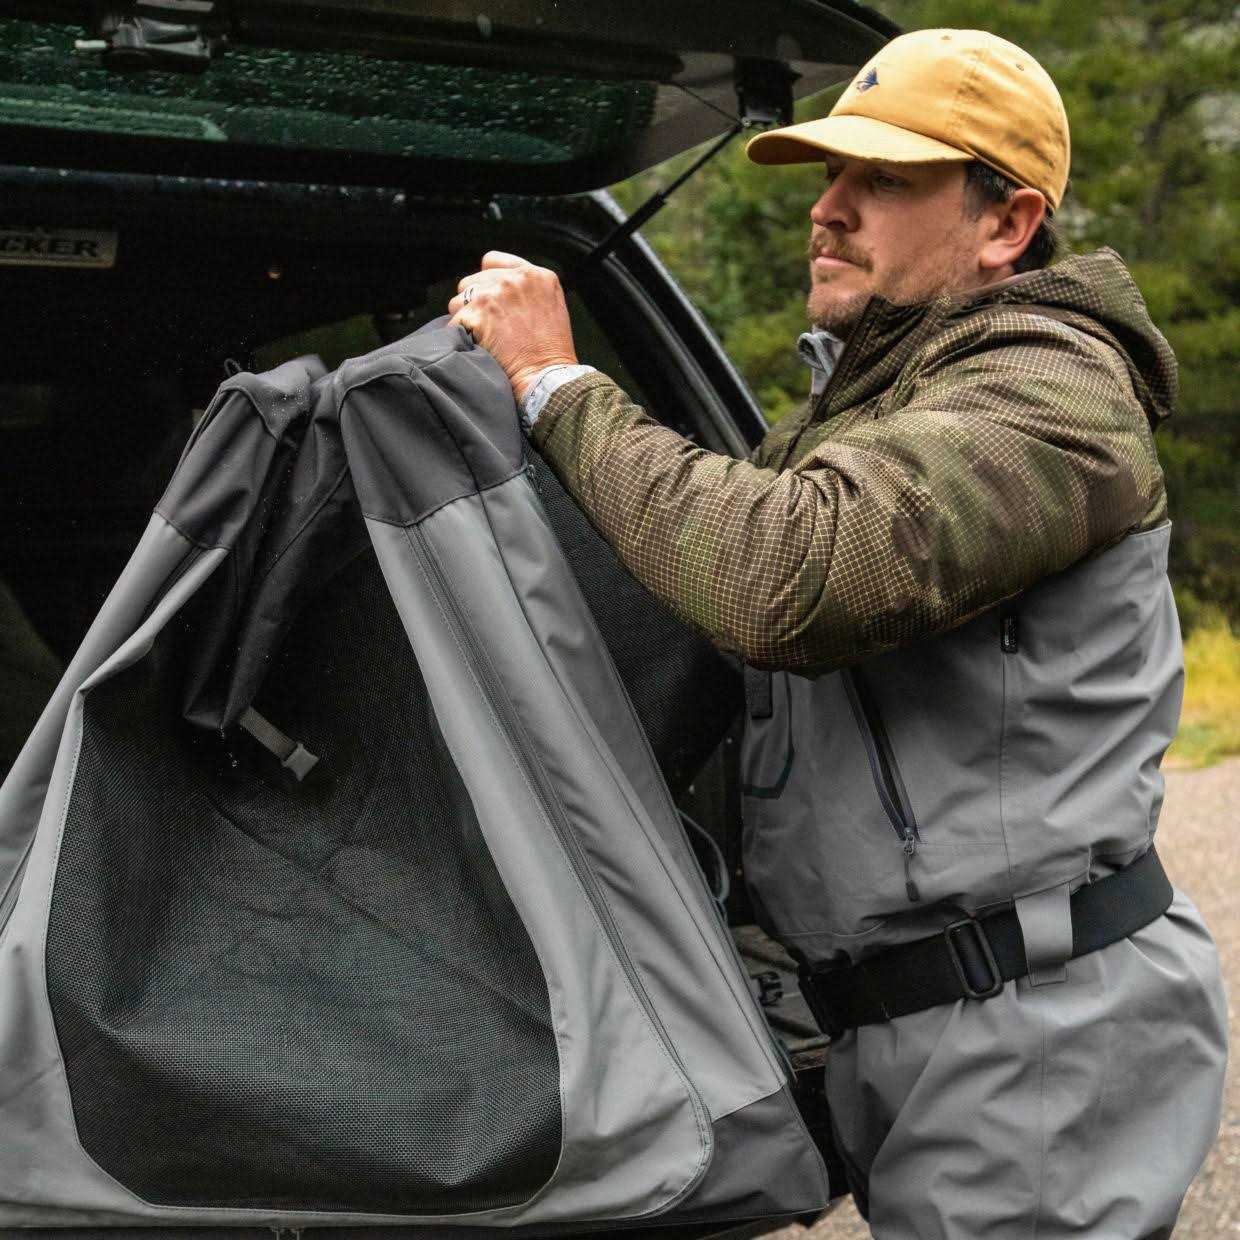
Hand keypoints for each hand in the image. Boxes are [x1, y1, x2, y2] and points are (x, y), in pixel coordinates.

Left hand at [448, 252, 578, 402]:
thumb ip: (525, 290)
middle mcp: (514, 280)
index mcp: (535, 275)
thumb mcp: (551, 307)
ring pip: (457, 301)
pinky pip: (453, 323)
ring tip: (485, 339)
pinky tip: (477, 348)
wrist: (546, 379)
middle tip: (490, 328)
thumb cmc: (550, 353)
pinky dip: (459, 338)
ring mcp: (494, 295)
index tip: (489, 299)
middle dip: (474, 304)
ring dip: (465, 320)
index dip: (485, 280)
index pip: (491, 261)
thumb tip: (494, 288)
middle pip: (470, 282)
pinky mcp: (477, 314)